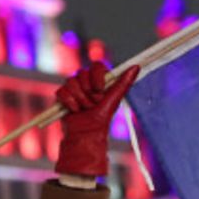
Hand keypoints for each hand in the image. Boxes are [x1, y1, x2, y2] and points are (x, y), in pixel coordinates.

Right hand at [54, 61, 139, 179]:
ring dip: (80, 99)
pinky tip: (75, 110)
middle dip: (88, 92)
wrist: (86, 133)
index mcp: (99, 79)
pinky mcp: (62, 95)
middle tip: (93, 103)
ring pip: (71, 82)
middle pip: (81, 73)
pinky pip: (62, 91)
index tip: (100, 90)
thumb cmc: (102, 118)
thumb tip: (135, 67)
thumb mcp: (114, 100)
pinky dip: (70, 103)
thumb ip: (124, 83)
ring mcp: (73, 87)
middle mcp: (85, 81)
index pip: (96, 65)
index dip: (96, 77)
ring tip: (85, 108)